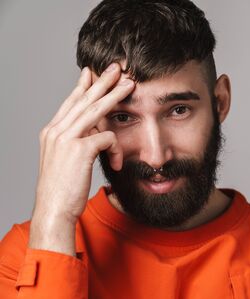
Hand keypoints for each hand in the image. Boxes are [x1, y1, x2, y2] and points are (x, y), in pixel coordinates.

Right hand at [29, 63, 133, 254]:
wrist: (53, 210)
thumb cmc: (62, 189)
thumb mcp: (65, 161)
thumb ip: (76, 142)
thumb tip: (94, 132)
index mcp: (51, 132)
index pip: (70, 103)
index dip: (82, 86)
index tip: (90, 72)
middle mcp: (56, 131)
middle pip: (83, 99)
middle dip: (101, 81)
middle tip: (115, 67)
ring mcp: (66, 139)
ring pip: (95, 109)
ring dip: (115, 95)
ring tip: (130, 85)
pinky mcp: (79, 149)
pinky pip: (107, 138)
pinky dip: (117, 149)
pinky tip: (117, 162)